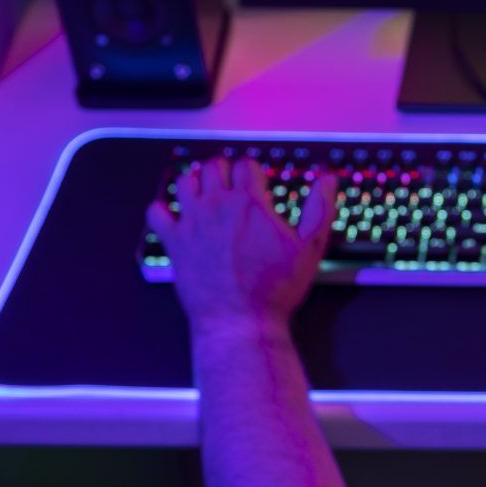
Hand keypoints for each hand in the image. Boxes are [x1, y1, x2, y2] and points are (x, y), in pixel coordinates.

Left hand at [146, 158, 337, 333]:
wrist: (240, 320)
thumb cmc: (275, 288)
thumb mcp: (310, 248)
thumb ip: (320, 208)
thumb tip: (328, 181)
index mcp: (249, 203)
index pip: (246, 165)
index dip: (253, 170)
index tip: (256, 180)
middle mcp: (217, 206)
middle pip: (214, 167)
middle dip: (224, 170)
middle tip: (230, 181)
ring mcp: (192, 222)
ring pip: (185, 182)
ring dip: (195, 181)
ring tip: (204, 190)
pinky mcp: (175, 242)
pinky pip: (157, 213)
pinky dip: (162, 209)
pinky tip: (173, 214)